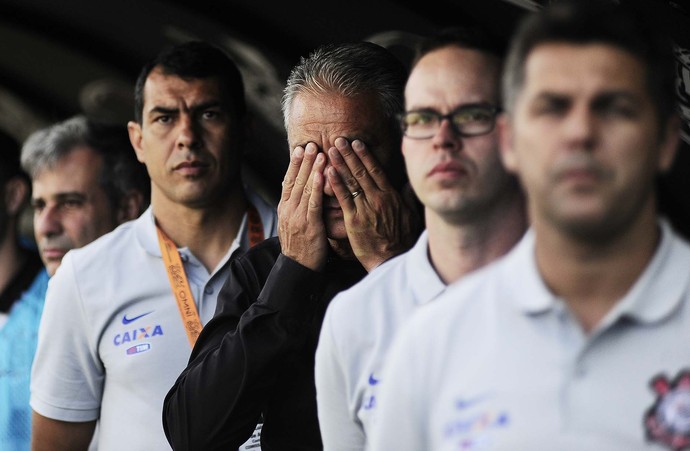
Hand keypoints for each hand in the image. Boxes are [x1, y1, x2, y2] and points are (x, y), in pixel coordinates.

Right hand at [278, 143, 328, 270]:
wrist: (298, 269)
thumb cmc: (301, 247)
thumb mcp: (294, 224)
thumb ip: (297, 207)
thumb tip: (299, 193)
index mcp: (284, 209)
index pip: (288, 181)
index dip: (294, 165)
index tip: (299, 149)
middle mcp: (288, 210)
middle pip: (295, 180)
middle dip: (303, 161)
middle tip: (309, 143)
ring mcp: (297, 217)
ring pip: (304, 188)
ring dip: (311, 168)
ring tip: (318, 152)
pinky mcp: (309, 224)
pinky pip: (314, 202)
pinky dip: (317, 186)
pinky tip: (323, 174)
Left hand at [327, 137, 417, 270]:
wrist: (391, 258)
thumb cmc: (400, 239)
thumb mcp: (410, 215)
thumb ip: (408, 197)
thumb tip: (411, 183)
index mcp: (391, 195)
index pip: (376, 170)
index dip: (365, 156)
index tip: (357, 143)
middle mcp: (378, 198)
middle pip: (362, 171)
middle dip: (349, 154)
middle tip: (338, 140)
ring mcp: (366, 208)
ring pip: (352, 181)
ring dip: (340, 164)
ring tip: (330, 150)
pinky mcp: (354, 219)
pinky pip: (344, 198)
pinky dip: (336, 183)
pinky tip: (328, 172)